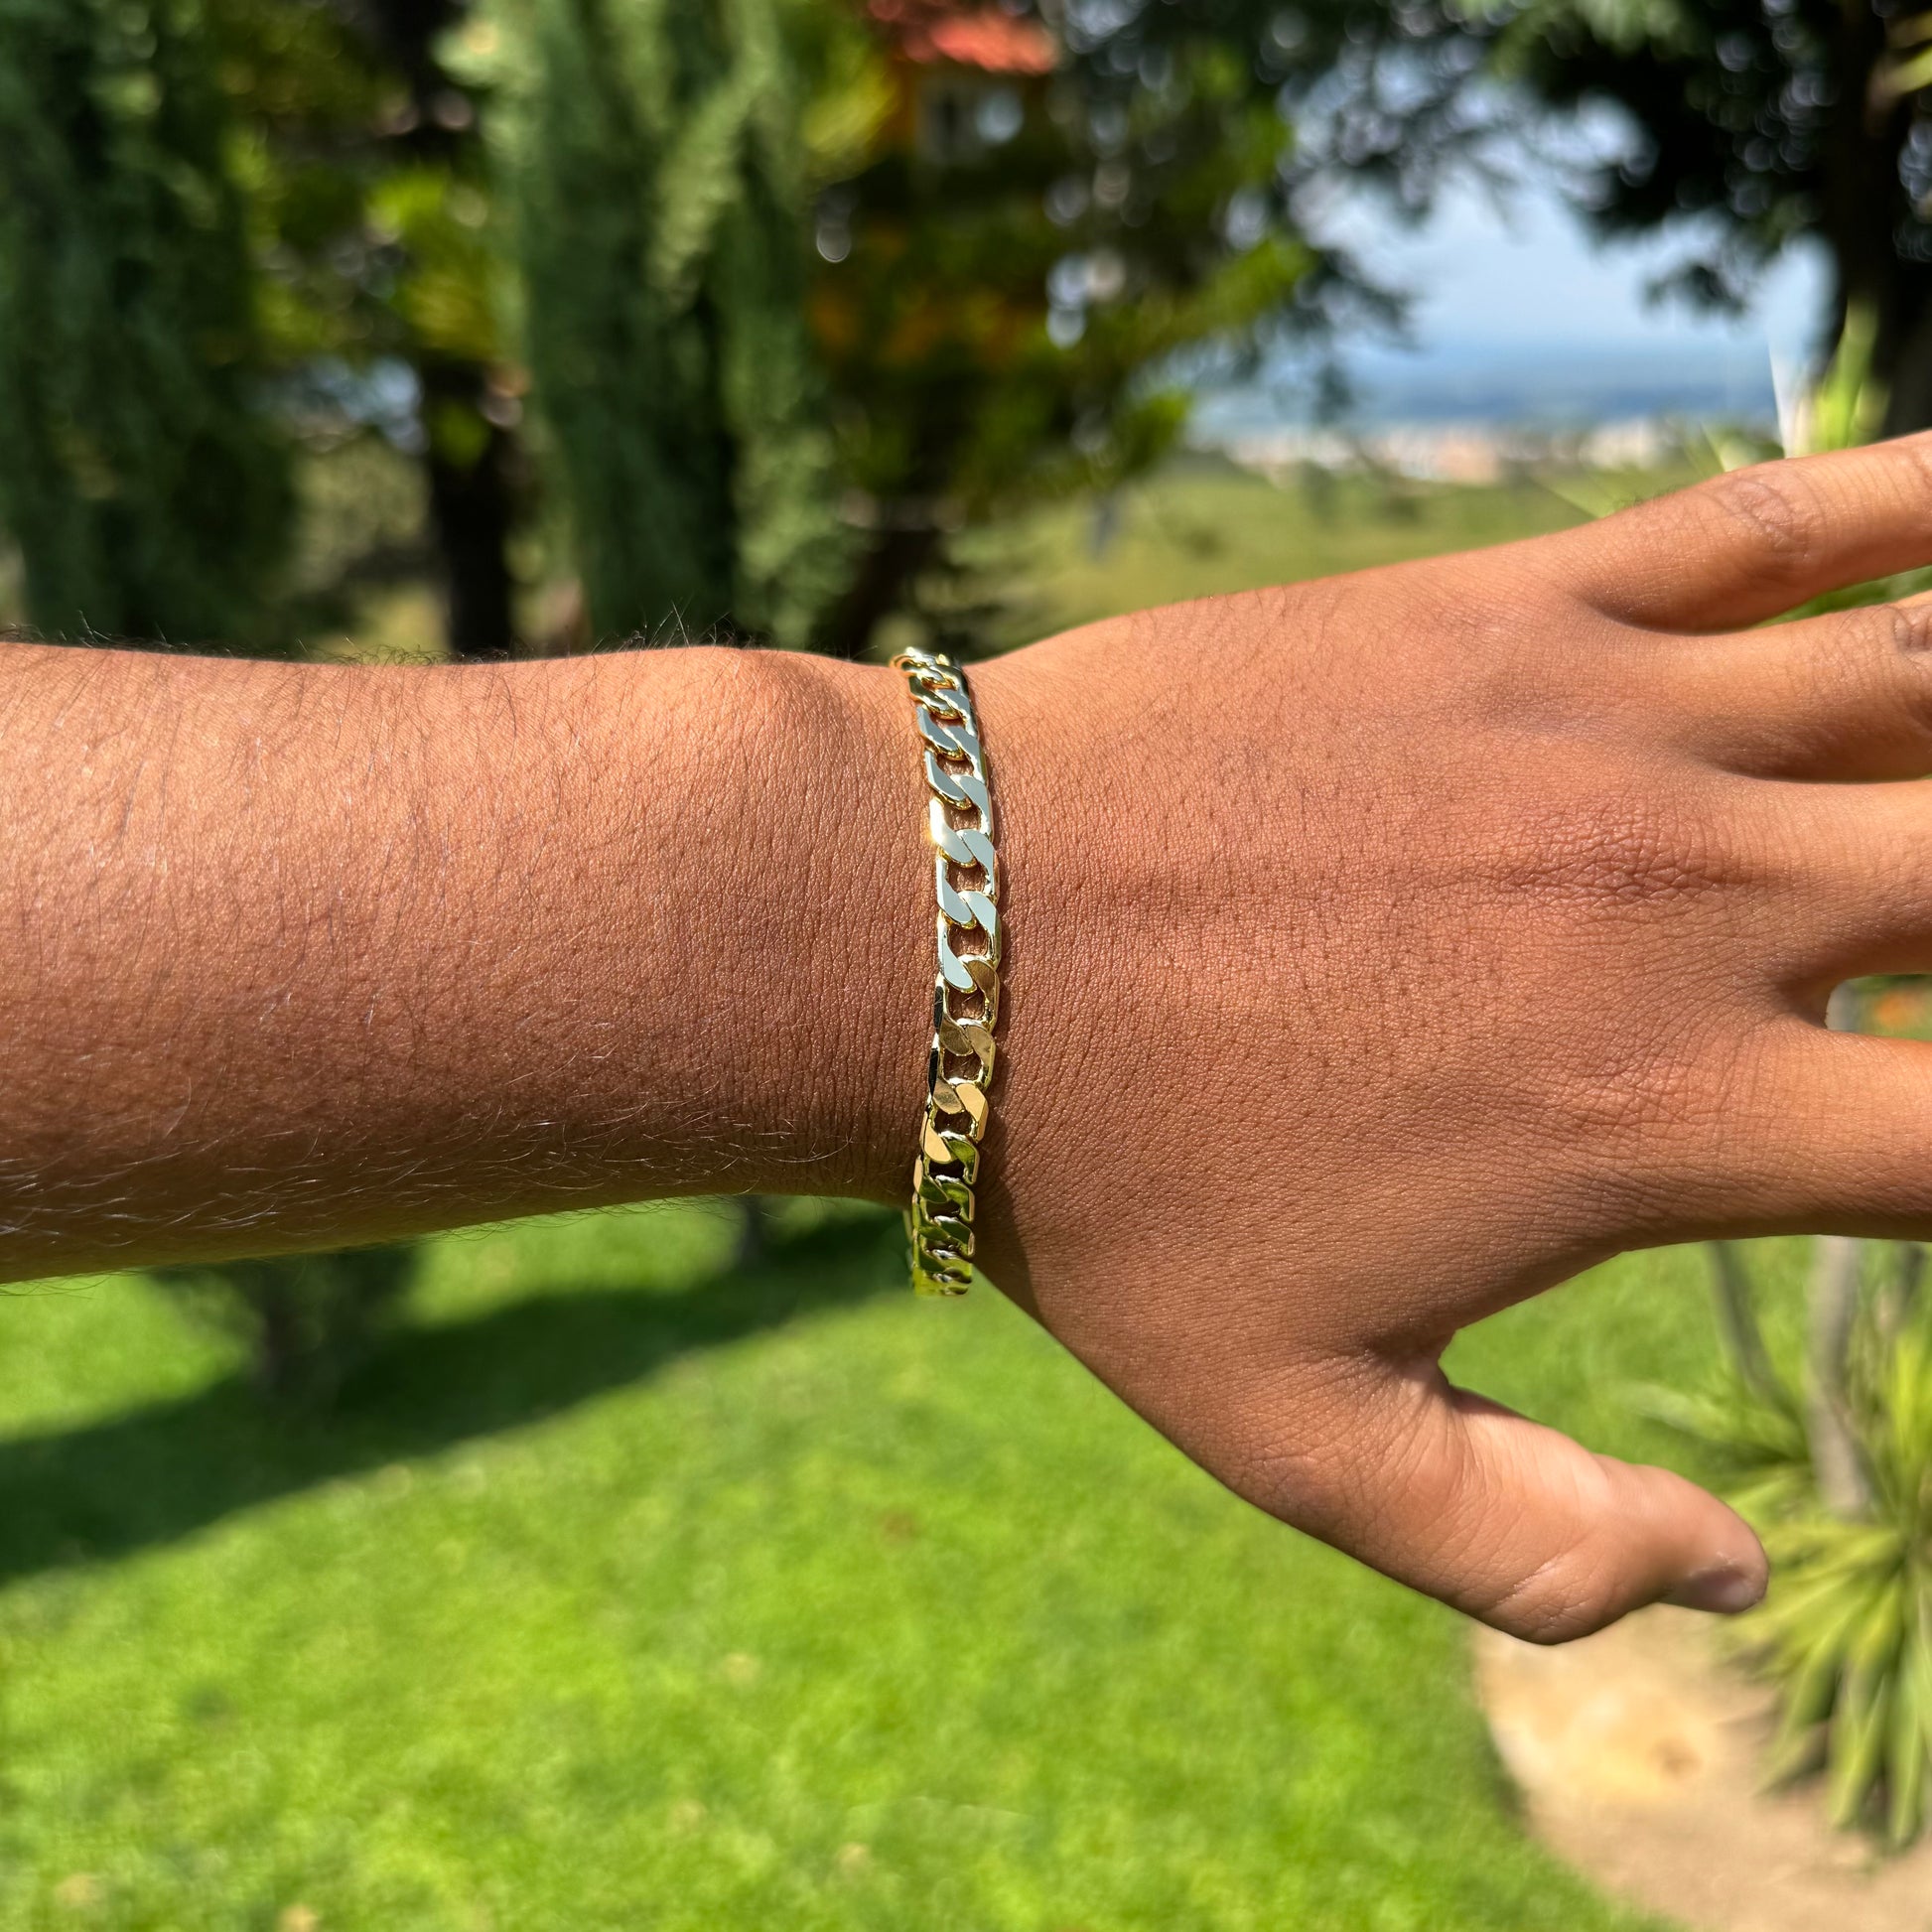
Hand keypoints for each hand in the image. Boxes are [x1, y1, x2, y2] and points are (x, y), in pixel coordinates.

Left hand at [963, 434, 1931, 1639]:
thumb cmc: (1103, 1191)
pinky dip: (1914, 502)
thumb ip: (1528, 1548)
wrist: (933, 937)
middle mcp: (1689, 909)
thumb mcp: (1296, 1437)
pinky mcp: (1512, 608)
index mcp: (1668, 1117)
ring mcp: (1610, 730)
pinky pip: (1772, 525)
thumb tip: (1725, 1578)